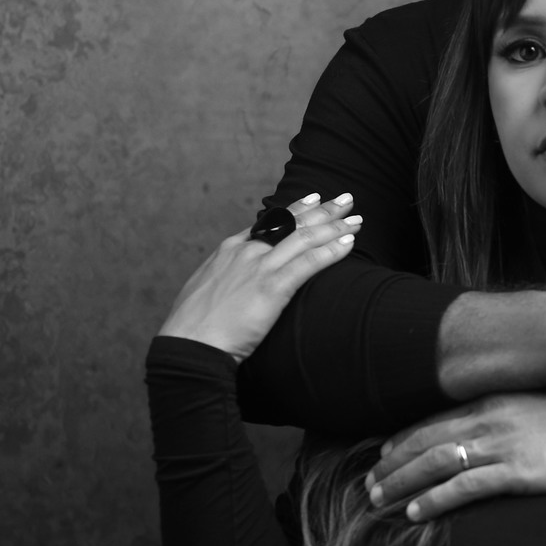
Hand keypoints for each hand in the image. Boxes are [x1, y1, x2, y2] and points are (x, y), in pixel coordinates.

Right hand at [158, 193, 361, 361]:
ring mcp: (259, 267)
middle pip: (292, 223)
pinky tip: (349, 244)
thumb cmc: (194, 328)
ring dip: (335, 227)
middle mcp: (246, 251)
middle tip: (346, 200)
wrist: (189, 346)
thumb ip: (225, 279)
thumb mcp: (206, 292)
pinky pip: (309, 263)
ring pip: (305, 238)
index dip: (295, 210)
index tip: (313, 199)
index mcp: (229, 250)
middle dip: (323, 210)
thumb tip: (233, 283)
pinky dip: (331, 251)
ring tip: (357, 220)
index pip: (270, 222)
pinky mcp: (272, 288)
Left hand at [365, 391, 545, 519]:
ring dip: (401, 481)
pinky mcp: (523, 471)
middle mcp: (497, 418)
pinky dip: (435, 498)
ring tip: (377, 500)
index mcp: (503, 402)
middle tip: (368, 484)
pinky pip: (466, 486)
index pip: (442, 419)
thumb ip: (528, 421)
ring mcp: (508, 444)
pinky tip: (415, 512)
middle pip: (428, 439)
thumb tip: (515, 435)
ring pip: (437, 462)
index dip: (408, 438)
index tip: (385, 453)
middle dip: (393, 463)